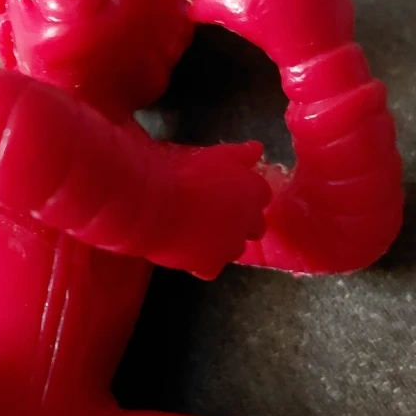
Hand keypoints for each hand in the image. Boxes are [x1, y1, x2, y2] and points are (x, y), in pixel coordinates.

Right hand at [166, 141, 271, 278]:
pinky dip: (202, 261)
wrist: (152, 205)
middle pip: (255, 226)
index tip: (230, 191)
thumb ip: (240, 154)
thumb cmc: (183, 173)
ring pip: (235, 247)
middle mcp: (248, 222)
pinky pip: (211, 267)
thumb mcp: (213, 154)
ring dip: (223, 241)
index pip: (262, 195)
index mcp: (253, 191)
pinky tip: (187, 249)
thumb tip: (258, 149)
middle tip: (216, 212)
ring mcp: (230, 247)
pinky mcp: (209, 266)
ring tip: (199, 231)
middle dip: (242, 221)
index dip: (246, 193)